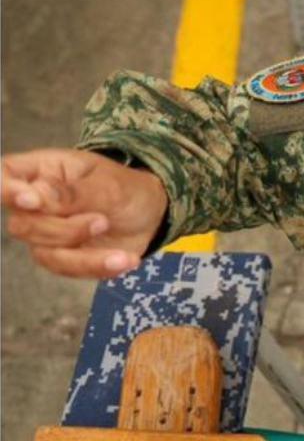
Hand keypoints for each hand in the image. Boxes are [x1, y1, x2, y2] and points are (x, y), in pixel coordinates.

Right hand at [1, 148, 168, 278]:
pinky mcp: (64, 257)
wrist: (151, 215)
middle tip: (102, 220)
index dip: (4, 189)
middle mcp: (36, 203)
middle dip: (63, 229)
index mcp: (42, 171)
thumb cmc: (126, 189)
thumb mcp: (110, 185)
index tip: (30, 200)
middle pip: (22, 224)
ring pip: (42, 252)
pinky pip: (68, 269)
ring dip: (82, 252)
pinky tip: (125, 260)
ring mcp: (47, 233)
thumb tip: (34, 196)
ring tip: (120, 246)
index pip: (3, 174)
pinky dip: (97, 266)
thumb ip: (74, 192)